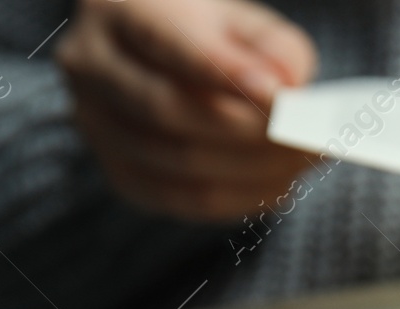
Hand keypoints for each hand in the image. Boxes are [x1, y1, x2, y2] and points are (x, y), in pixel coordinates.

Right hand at [56, 0, 318, 221]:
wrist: (167, 59)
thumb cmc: (212, 36)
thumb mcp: (247, 25)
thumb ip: (275, 50)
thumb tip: (288, 92)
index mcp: (117, 10)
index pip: (167, 45)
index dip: (225, 74)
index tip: (282, 99)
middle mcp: (90, 66)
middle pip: (166, 110)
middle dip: (248, 132)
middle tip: (310, 141)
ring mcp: (96, 124)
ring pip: (176, 163)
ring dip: (252, 171)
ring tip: (304, 162)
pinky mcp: (119, 172)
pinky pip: (181, 200)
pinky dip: (238, 198)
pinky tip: (278, 185)